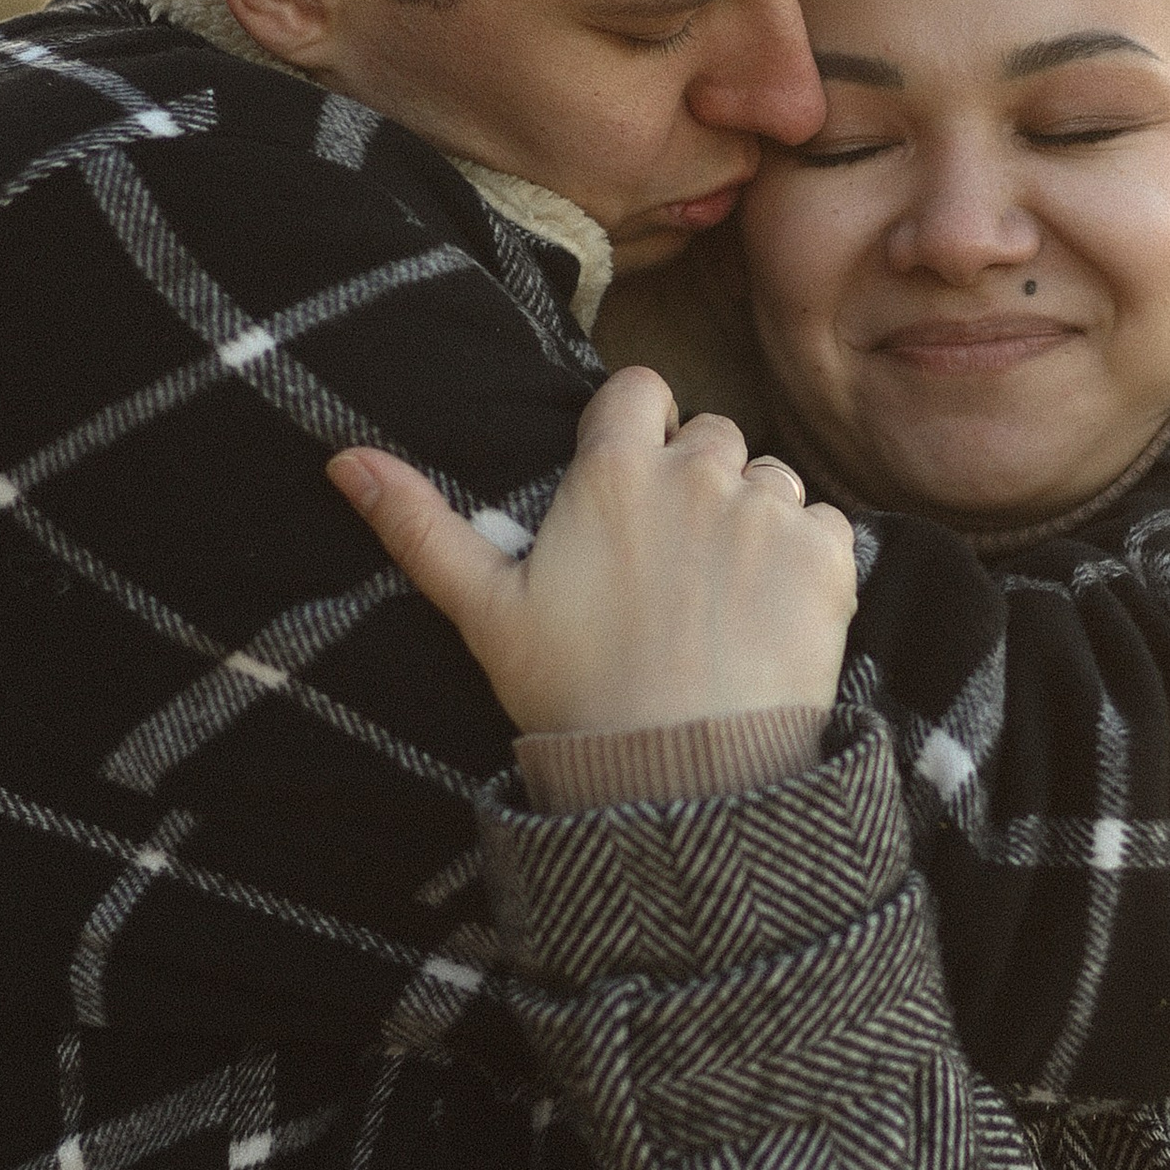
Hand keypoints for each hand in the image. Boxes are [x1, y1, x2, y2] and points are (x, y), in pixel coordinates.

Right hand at [328, 367, 856, 736]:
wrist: (682, 779)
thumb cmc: (573, 695)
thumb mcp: (483, 611)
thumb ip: (419, 526)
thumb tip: (341, 460)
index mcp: (612, 471)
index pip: (638, 390)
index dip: (638, 430)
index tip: (631, 485)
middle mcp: (696, 471)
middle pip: (711, 435)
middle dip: (696, 480)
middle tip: (674, 567)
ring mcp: (768, 510)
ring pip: (771, 480)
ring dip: (754, 521)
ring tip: (721, 602)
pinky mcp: (828, 555)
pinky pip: (826, 525)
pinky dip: (808, 562)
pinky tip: (772, 620)